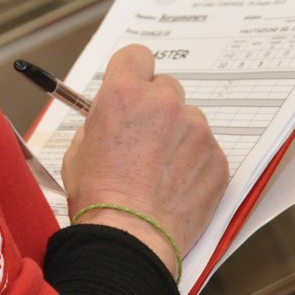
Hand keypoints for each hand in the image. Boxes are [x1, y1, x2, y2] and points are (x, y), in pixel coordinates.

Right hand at [62, 45, 227, 278]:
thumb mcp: (78, 150)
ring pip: (189, 120)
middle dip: (157, 108)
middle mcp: (164, 103)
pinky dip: (195, 163)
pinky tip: (177, 187)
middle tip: (145, 140)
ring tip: (160, 173)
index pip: (136, 56)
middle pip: (166, 87)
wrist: (130, 239)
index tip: (133, 88)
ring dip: (178, 137)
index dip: (133, 73)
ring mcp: (196, 129)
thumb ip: (97, 123)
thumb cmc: (98, 200)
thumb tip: (109, 118)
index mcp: (124, 94)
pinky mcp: (217, 157)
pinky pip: (206, 149)